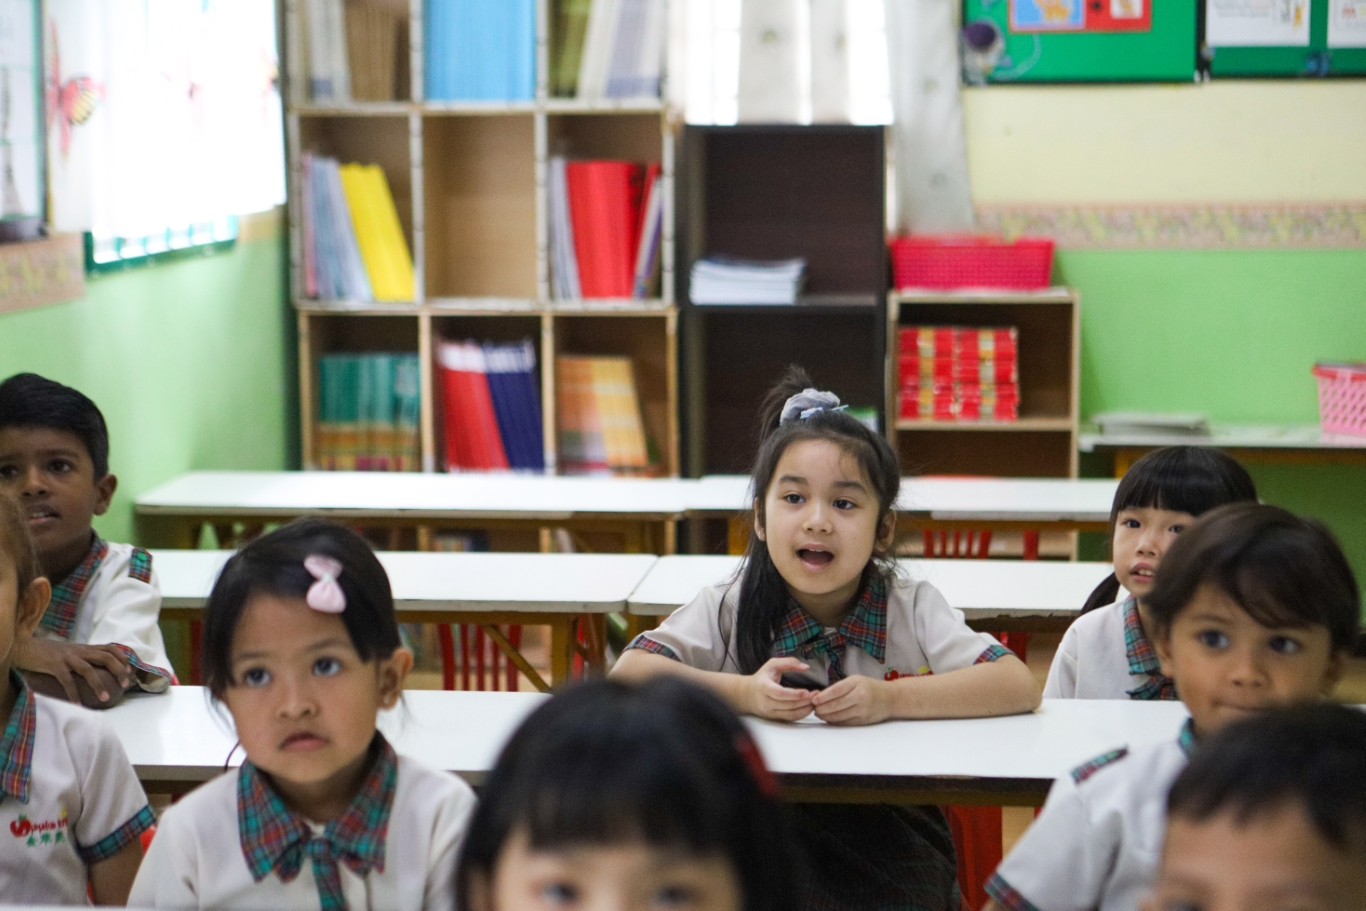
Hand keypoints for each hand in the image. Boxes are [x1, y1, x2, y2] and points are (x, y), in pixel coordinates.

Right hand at [11, 637, 131, 703]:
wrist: (26, 648)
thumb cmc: (50, 654)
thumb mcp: (72, 653)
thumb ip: (85, 659)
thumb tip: (99, 673)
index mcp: (85, 648)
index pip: (110, 648)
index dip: (122, 658)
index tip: (130, 671)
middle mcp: (79, 651)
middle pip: (105, 656)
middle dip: (118, 670)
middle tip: (124, 684)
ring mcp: (67, 657)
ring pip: (88, 669)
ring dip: (98, 685)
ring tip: (106, 698)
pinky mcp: (54, 665)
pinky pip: (67, 680)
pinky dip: (73, 693)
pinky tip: (77, 704)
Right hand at [744, 657, 814, 720]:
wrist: (747, 694)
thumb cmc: (762, 677)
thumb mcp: (772, 664)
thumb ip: (789, 662)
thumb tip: (806, 667)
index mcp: (763, 687)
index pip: (780, 693)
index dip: (794, 694)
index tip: (808, 692)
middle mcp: (765, 702)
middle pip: (788, 705)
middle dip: (805, 701)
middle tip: (817, 694)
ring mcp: (769, 712)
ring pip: (791, 714)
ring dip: (806, 708)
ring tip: (815, 701)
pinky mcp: (774, 717)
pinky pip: (790, 718)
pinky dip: (802, 714)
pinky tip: (809, 707)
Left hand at [811, 675, 889, 724]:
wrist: (891, 698)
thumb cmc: (870, 687)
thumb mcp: (856, 680)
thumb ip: (840, 687)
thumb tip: (820, 696)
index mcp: (857, 683)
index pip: (836, 691)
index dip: (823, 697)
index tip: (814, 700)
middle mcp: (860, 696)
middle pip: (836, 705)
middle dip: (822, 708)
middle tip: (813, 708)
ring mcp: (862, 709)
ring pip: (839, 715)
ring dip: (826, 716)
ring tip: (819, 714)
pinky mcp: (864, 720)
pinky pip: (845, 722)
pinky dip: (835, 721)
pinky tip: (829, 718)